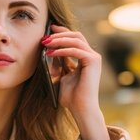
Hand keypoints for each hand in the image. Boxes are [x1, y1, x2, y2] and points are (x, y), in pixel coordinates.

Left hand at [43, 25, 108, 139]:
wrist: (81, 109)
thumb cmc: (71, 97)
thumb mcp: (61, 76)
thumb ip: (58, 64)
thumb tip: (48, 51)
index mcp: (85, 58)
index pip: (75, 39)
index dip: (62, 32)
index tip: (49, 30)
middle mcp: (92, 56)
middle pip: (76, 35)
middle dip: (59, 34)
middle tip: (45, 37)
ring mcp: (94, 58)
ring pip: (76, 40)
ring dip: (59, 40)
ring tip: (46, 44)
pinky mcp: (93, 61)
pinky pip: (76, 50)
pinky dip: (63, 50)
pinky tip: (52, 52)